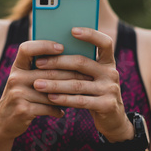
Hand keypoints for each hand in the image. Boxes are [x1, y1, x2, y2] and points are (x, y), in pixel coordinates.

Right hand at [0, 40, 92, 139]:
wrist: (3, 122)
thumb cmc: (21, 97)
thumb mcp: (24, 81)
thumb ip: (39, 70)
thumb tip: (69, 58)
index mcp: (16, 67)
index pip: (27, 49)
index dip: (44, 46)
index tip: (62, 47)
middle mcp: (15, 78)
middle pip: (47, 72)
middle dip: (71, 74)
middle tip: (88, 75)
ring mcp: (17, 94)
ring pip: (51, 92)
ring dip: (68, 94)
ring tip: (82, 94)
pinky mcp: (23, 110)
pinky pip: (47, 107)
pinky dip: (57, 110)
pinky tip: (63, 112)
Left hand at [32, 27, 133, 141]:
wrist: (113, 120)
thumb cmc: (95, 94)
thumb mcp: (92, 78)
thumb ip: (80, 66)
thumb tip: (51, 52)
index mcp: (108, 62)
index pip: (104, 42)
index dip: (90, 34)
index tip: (72, 30)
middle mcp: (111, 73)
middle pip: (82, 63)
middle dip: (57, 62)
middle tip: (38, 63)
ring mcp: (110, 89)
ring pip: (77, 84)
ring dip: (55, 84)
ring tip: (37, 83)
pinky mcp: (107, 105)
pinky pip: (81, 101)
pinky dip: (64, 99)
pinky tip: (50, 97)